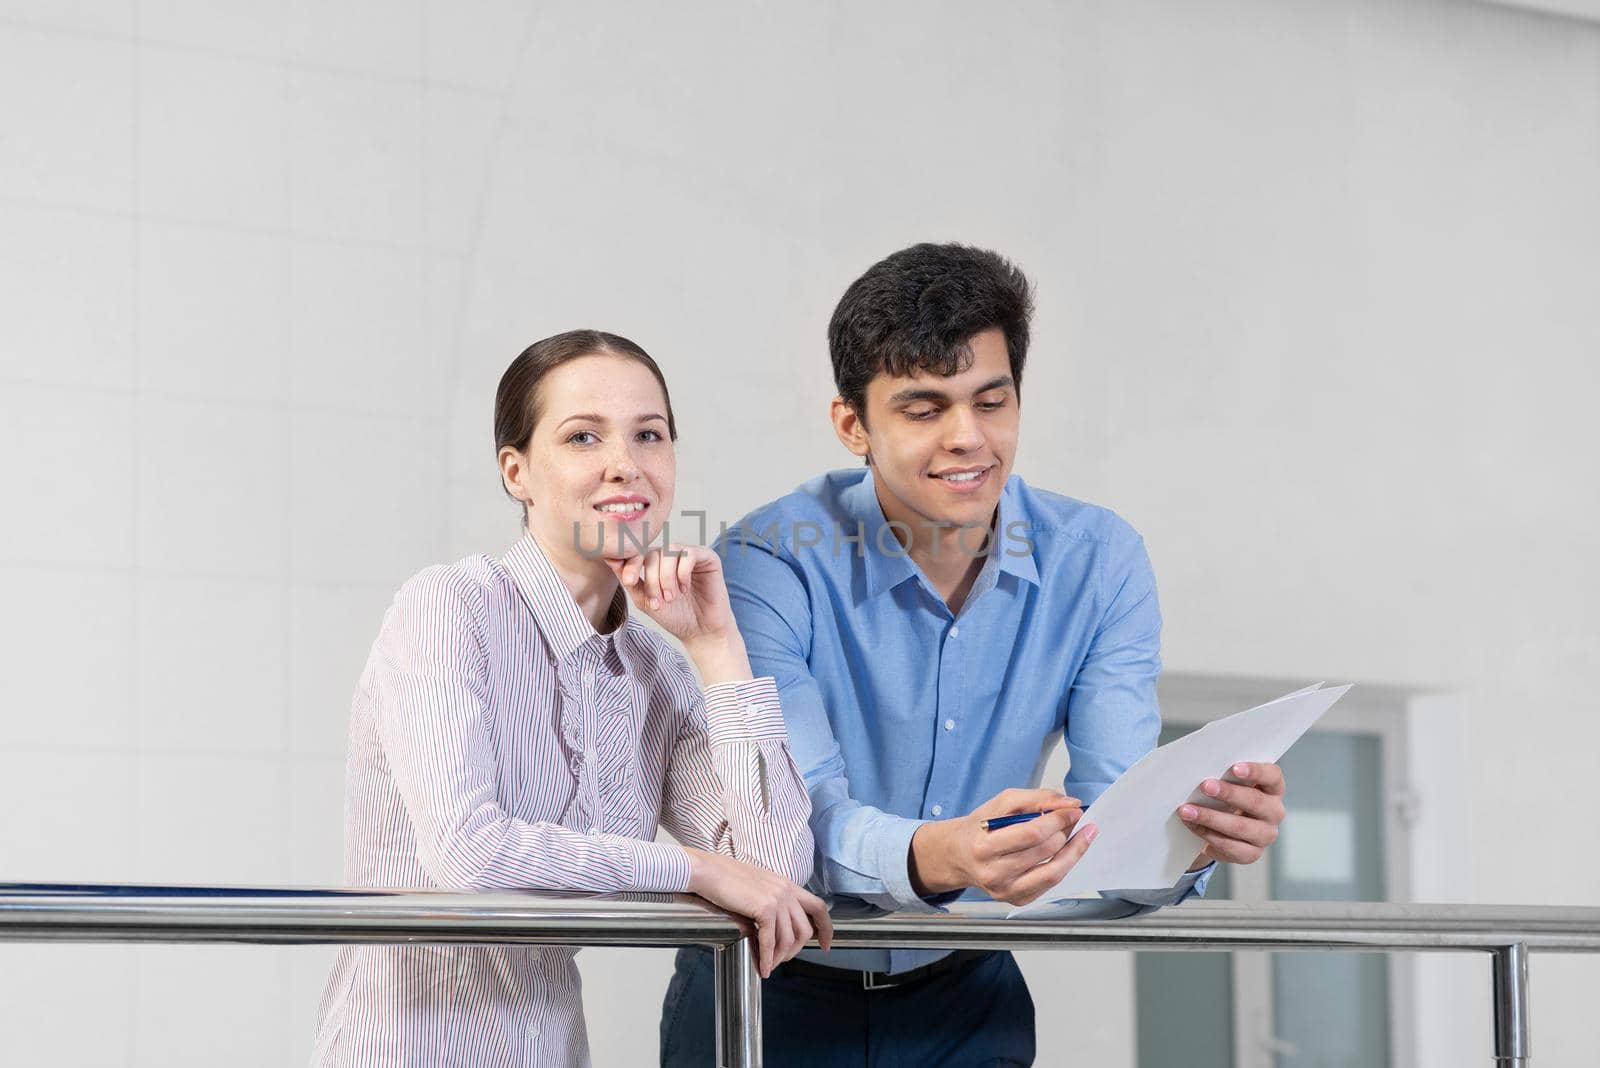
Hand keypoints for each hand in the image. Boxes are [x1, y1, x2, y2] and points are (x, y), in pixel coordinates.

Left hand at [604, 544, 735, 646]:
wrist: (700, 632)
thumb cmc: (675, 616)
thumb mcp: (645, 600)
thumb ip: (629, 580)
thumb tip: (609, 558)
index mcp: (656, 564)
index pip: (639, 553)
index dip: (631, 564)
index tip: (629, 581)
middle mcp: (672, 556)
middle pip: (653, 554)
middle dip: (651, 579)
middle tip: (657, 601)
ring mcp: (690, 555)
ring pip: (669, 552)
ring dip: (666, 577)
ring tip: (671, 597)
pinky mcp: (707, 558)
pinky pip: (689, 554)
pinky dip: (683, 573)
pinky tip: (685, 589)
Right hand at [684, 848, 833, 977]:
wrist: (707, 872)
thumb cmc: (724, 880)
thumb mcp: (757, 889)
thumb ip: (770, 905)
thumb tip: (773, 932)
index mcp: (787, 884)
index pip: (818, 907)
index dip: (826, 928)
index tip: (825, 945)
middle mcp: (786, 890)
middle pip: (805, 929)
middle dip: (796, 950)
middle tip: (782, 960)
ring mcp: (777, 898)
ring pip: (789, 939)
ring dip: (780, 958)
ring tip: (768, 965)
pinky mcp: (765, 908)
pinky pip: (771, 941)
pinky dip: (768, 958)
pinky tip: (763, 967)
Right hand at [909, 788, 1093, 906]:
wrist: (960, 856)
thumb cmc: (982, 828)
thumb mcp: (1002, 803)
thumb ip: (1037, 798)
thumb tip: (1070, 803)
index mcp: (985, 846)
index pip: (1032, 834)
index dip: (1059, 820)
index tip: (1074, 810)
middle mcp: (994, 874)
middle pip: (1045, 852)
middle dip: (1066, 832)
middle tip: (1073, 820)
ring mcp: (1006, 891)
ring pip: (1054, 873)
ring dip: (1074, 851)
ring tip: (1081, 835)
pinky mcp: (1018, 900)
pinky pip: (1051, 884)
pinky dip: (1063, 865)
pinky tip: (1065, 852)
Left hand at [1177, 761, 1286, 864]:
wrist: (1223, 829)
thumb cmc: (1226, 798)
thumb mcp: (1230, 785)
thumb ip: (1224, 776)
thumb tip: (1199, 769)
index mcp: (1273, 788)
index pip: (1272, 776)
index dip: (1256, 771)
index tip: (1234, 768)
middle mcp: (1274, 811)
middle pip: (1255, 801)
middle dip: (1228, 793)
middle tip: (1205, 786)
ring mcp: (1266, 834)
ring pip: (1240, 827)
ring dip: (1211, 818)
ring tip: (1187, 811)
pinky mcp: (1253, 853)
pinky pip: (1230, 846)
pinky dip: (1208, 834)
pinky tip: (1192, 825)